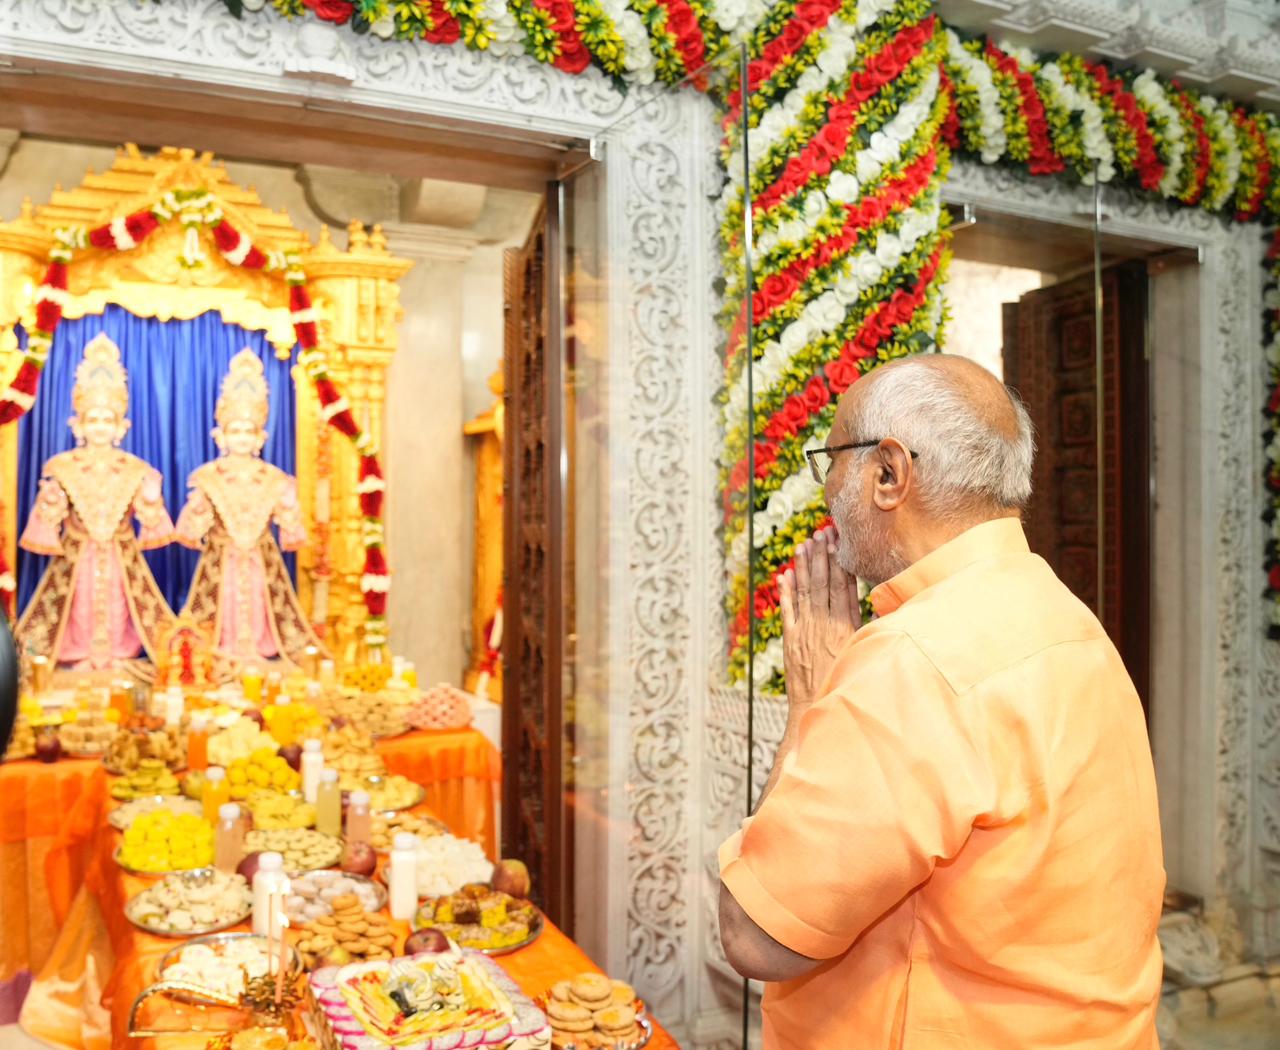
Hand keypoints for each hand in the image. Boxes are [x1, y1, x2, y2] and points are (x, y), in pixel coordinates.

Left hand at [778, 526, 860, 710]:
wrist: (819, 709)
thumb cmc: (848, 683)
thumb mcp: (866, 654)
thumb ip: (875, 627)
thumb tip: (887, 604)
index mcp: (847, 627)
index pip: (843, 586)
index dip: (840, 562)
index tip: (838, 541)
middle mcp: (825, 625)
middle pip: (823, 583)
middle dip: (822, 555)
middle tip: (821, 532)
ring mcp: (805, 632)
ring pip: (805, 592)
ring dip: (804, 566)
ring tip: (804, 544)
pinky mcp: (790, 641)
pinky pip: (787, 611)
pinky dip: (786, 592)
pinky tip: (786, 574)